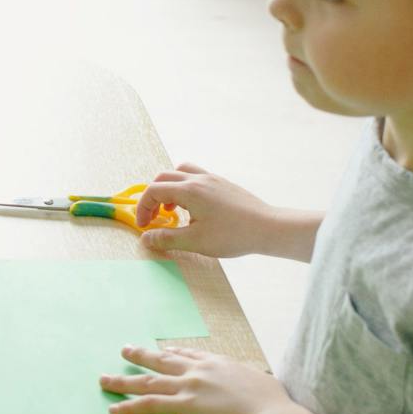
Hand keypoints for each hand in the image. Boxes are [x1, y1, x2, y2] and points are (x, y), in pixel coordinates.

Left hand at [99, 344, 293, 413]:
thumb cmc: (275, 408)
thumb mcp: (264, 385)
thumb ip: (253, 383)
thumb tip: (260, 386)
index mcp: (220, 364)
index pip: (190, 354)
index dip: (173, 352)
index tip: (162, 350)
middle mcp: (200, 371)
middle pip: (163, 360)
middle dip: (141, 356)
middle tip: (124, 351)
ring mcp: (189, 387)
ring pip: (148, 381)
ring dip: (123, 381)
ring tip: (104, 380)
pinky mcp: (184, 406)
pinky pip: (149, 405)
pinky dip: (129, 407)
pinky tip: (115, 410)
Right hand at [133, 164, 280, 257]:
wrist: (269, 228)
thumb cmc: (233, 235)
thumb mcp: (196, 241)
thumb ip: (167, 238)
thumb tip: (146, 238)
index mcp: (189, 190)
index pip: (153, 190)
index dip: (143, 207)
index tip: (144, 226)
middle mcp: (199, 179)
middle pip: (164, 177)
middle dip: (153, 197)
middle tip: (154, 217)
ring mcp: (213, 179)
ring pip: (181, 172)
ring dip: (170, 188)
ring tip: (173, 209)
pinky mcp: (224, 184)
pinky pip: (197, 177)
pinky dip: (187, 188)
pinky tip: (195, 208)